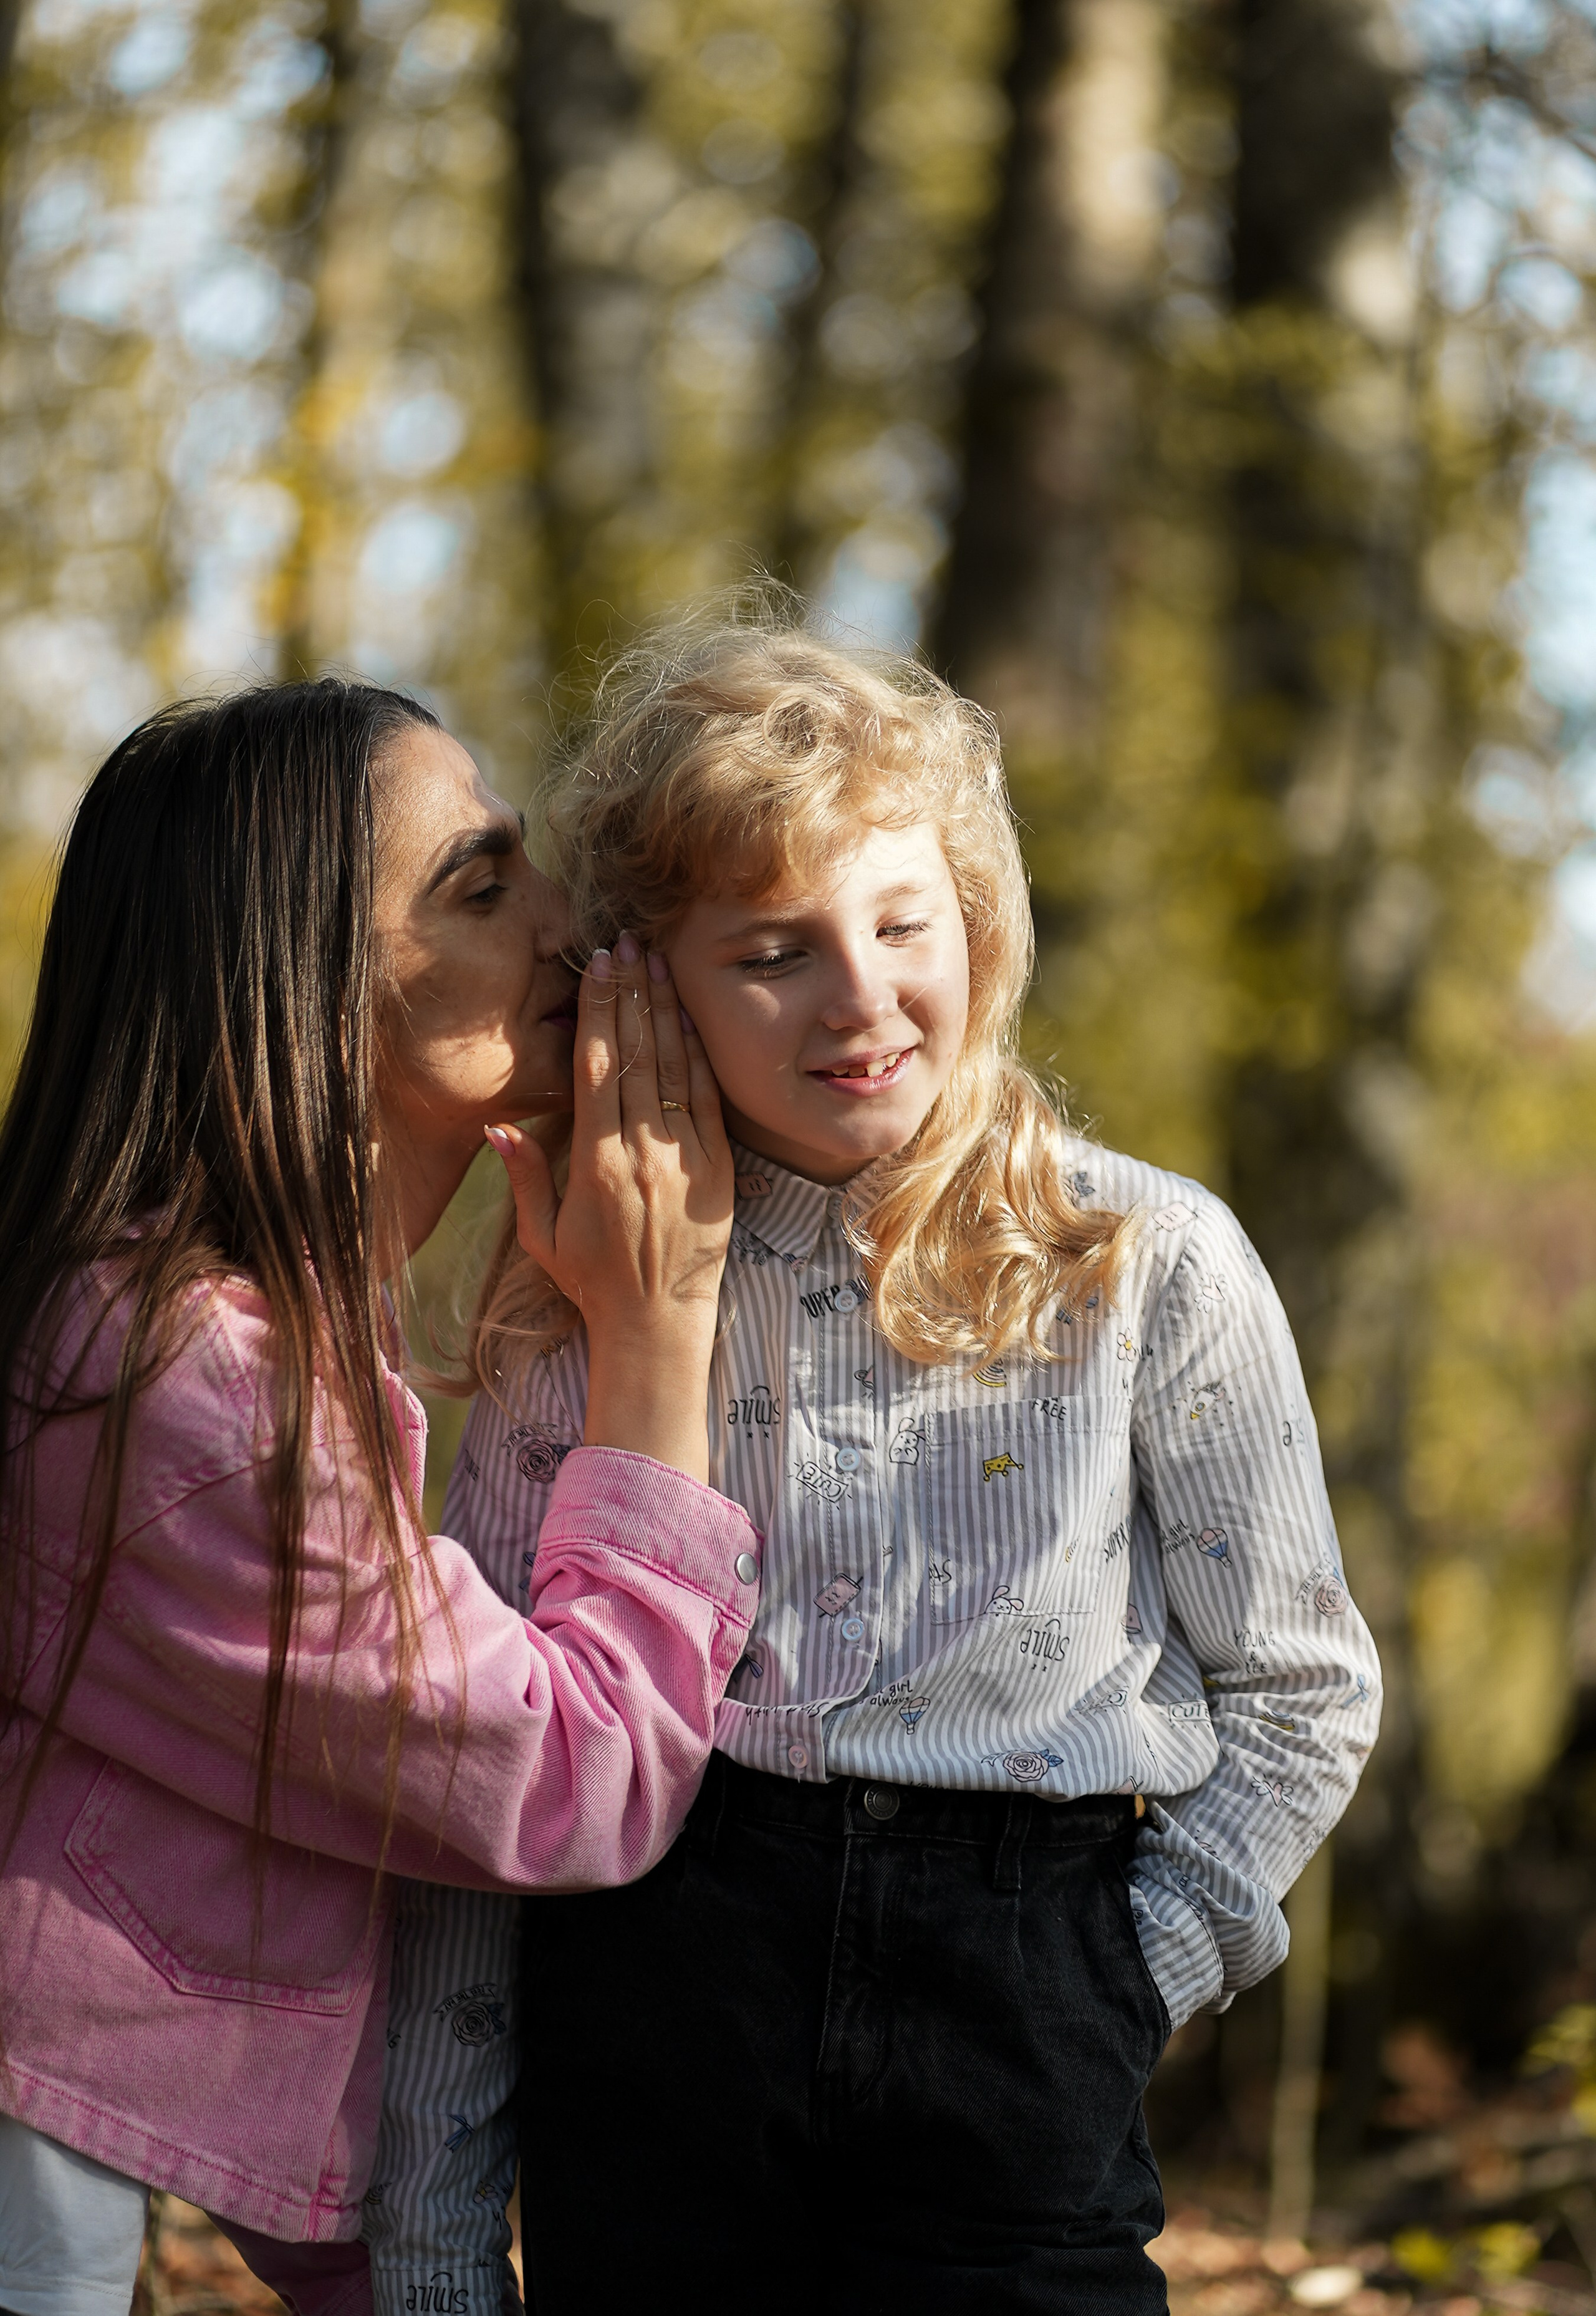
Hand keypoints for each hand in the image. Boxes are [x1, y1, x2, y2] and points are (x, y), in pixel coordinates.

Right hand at [484, 933, 731, 1479]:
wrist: (658, 1325)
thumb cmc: (593, 1281)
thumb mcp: (542, 1235)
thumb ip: (522, 1177)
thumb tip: (496, 1125)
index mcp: (594, 1164)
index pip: (594, 1068)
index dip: (596, 1012)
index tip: (596, 967)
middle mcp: (640, 1153)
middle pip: (633, 1054)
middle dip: (629, 993)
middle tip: (626, 943)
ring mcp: (683, 1159)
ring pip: (671, 1067)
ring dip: (662, 1009)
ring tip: (656, 961)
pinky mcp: (718, 1170)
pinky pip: (706, 1100)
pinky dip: (697, 1055)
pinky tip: (688, 1018)